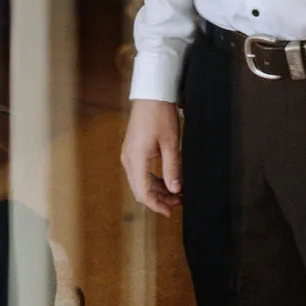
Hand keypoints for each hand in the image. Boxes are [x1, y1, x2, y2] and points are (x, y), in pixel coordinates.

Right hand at [121, 99, 182, 217]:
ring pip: (140, 182)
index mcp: (136, 158)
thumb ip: (172, 168)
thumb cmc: (161, 114)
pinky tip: (166, 181)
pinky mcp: (132, 149)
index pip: (143, 192)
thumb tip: (174, 190)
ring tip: (176, 193)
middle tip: (177, 203)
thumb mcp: (171, 142)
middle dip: (158, 199)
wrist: (152, 93)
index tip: (171, 211)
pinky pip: (140, 172)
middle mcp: (128, 159)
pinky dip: (152, 180)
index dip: (157, 205)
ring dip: (156, 190)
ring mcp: (129, 154)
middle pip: (140, 190)